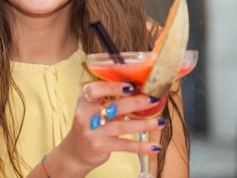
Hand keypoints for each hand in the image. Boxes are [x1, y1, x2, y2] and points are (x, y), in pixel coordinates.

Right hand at [41, 81, 165, 177]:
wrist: (76, 150)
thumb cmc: (89, 125)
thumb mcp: (93, 109)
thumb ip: (111, 101)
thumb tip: (139, 92)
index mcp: (84, 100)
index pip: (95, 90)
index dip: (112, 88)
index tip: (130, 87)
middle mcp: (85, 115)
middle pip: (113, 107)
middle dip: (135, 103)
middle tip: (152, 100)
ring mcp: (92, 132)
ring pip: (122, 126)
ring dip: (144, 124)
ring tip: (160, 122)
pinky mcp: (100, 146)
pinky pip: (125, 146)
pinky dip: (141, 146)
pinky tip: (155, 147)